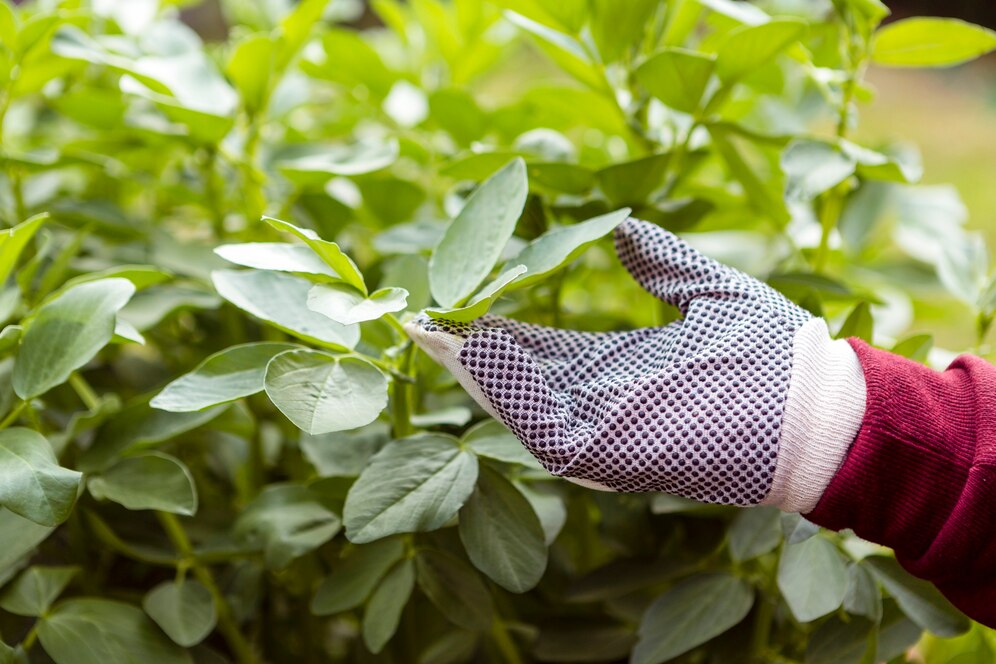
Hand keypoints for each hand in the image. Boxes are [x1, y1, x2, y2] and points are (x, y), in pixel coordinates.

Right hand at [405, 218, 866, 511]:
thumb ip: (661, 262)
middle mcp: (603, 401)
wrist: (823, 404)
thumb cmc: (776, 352)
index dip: (497, 328)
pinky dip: (508, 398)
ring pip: (520, 407)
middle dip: (468, 352)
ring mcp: (608, 431)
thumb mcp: (708, 291)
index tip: (461, 297)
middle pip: (518, 379)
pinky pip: (545, 429)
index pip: (541, 350)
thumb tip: (621, 228)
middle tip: (422, 319)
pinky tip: (477, 361)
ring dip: (475, 374)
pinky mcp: (617, 454)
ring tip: (433, 335)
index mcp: (619, 366)